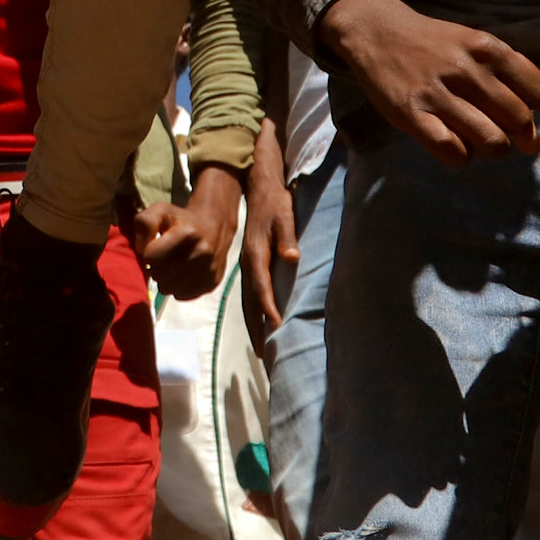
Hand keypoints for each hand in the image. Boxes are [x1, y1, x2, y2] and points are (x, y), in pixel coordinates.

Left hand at [137, 162, 245, 299]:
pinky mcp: (212, 283)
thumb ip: (145, 224)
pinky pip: (181, 296)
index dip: (148, 252)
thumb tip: (141, 251)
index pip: (151, 257)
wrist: (214, 226)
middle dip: (155, 267)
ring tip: (171, 266)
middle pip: (159, 275)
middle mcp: (202, 253)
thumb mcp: (160, 211)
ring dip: (165, 279)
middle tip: (162, 258)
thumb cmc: (181, 219)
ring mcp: (209, 270)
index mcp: (188, 233)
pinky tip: (182, 274)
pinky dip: (177, 288)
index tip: (155, 246)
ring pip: (169, 289)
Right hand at [239, 125, 298, 348]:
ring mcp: (248, 265)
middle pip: (250, 301)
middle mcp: (249, 264)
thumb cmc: (276, 202)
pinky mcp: (251, 264)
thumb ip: (288, 236)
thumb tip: (293, 256)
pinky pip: (250, 293)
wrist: (258, 186)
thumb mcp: (284, 214)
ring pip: (247, 300)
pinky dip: (253, 311)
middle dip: (256, 328)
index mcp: (256, 254)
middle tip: (263, 354)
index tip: (276, 327)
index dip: (269, 307)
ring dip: (254, 324)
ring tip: (261, 347)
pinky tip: (260, 322)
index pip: (262, 287)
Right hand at [314, 0, 539, 165]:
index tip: (517, 110)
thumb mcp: (473, 43)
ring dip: (491, 150)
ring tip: (477, 141)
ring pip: (492, 141)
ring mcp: (437, 93)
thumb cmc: (432, 44)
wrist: (376, 32)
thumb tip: (534, 123)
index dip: (534, 108)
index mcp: (487, 48)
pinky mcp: (412, 115)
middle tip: (500, 131)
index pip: (537, 91)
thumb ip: (504, 75)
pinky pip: (453, 152)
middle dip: (517, 135)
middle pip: (520, 121)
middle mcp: (466, 69)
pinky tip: (452, 144)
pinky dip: (460, 157)